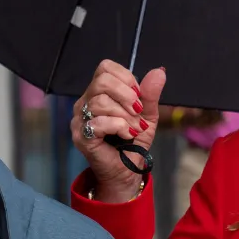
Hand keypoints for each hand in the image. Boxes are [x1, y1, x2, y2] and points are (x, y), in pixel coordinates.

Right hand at [69, 61, 166, 198]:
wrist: (128, 170)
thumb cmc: (133, 142)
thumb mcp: (147, 115)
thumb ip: (150, 94)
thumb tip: (159, 71)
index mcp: (98, 92)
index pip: (105, 68)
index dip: (126, 77)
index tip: (138, 96)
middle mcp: (85, 103)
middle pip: (102, 81)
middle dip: (127, 95)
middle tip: (138, 112)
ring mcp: (79, 120)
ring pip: (100, 102)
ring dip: (125, 116)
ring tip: (135, 129)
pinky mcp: (81, 137)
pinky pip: (98, 123)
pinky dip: (119, 127)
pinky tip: (127, 135)